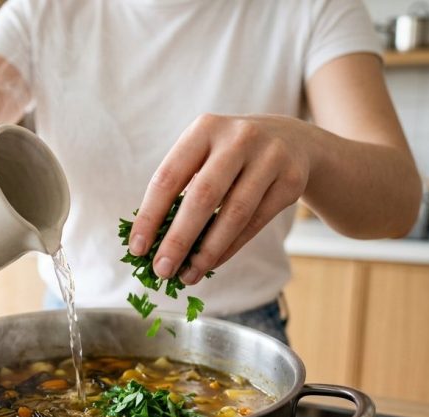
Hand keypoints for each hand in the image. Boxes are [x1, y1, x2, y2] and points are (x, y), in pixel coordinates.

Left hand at [128, 114, 314, 283]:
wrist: (291, 140)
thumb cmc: (230, 155)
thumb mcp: (205, 154)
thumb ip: (180, 188)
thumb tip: (151, 242)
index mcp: (205, 129)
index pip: (169, 176)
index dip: (150, 215)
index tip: (137, 248)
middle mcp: (238, 138)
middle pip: (203, 196)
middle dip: (179, 239)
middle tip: (162, 269)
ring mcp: (269, 157)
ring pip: (234, 214)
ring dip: (207, 251)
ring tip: (188, 275)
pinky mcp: (290, 180)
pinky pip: (255, 222)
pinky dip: (230, 247)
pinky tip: (212, 263)